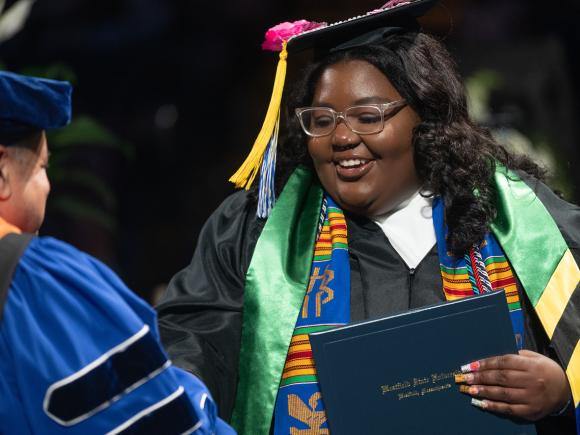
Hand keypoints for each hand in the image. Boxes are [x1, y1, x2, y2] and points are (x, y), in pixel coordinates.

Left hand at [456, 350, 570, 420]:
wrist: (565, 390)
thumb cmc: (544, 370)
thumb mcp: (534, 357)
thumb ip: (515, 354)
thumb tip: (491, 353)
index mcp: (531, 365)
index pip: (503, 362)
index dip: (485, 363)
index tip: (469, 366)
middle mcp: (531, 381)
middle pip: (501, 378)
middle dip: (480, 377)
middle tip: (464, 378)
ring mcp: (531, 397)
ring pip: (503, 394)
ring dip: (483, 391)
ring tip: (468, 389)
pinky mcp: (531, 411)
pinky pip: (509, 409)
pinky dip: (494, 406)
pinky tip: (481, 403)